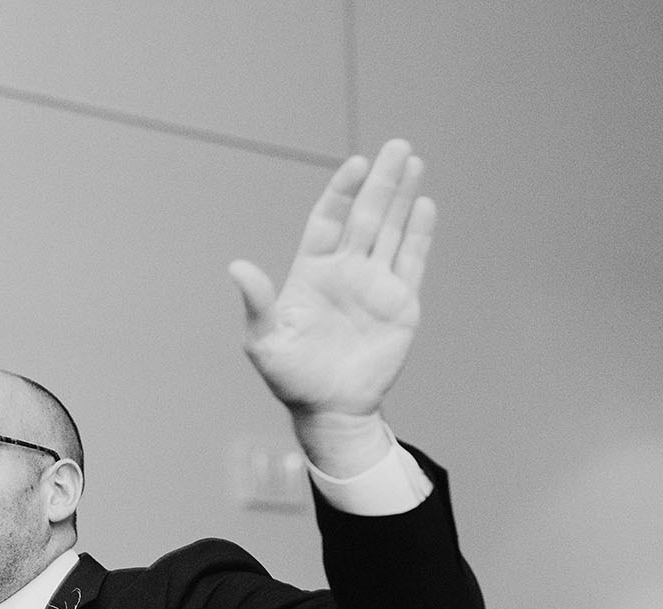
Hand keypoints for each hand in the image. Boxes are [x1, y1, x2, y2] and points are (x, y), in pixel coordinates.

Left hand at [229, 139, 432, 472]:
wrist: (330, 409)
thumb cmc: (291, 378)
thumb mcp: (265, 342)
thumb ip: (257, 303)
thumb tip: (237, 267)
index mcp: (312, 272)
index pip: (328, 221)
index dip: (341, 193)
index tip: (355, 165)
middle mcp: (345, 271)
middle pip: (367, 217)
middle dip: (382, 182)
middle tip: (397, 146)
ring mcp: (375, 285)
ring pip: (392, 231)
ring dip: (404, 198)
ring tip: (414, 161)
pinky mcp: (400, 303)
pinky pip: (412, 261)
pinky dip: (420, 234)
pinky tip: (426, 205)